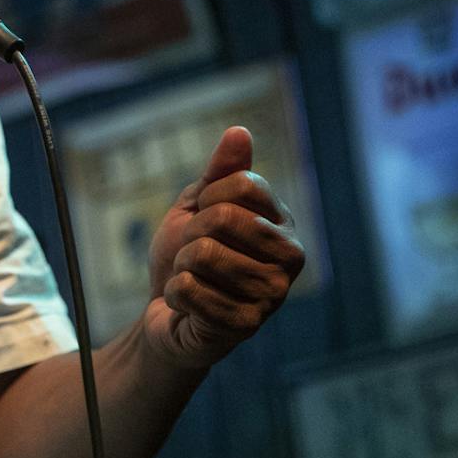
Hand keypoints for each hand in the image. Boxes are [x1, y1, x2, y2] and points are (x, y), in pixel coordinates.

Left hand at [143, 127, 304, 369]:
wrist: (168, 311)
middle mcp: (290, 258)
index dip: (207, 199)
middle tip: (194, 254)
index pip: (242, 183)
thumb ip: (220, 172)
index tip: (203, 219)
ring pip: (201, 255)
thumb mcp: (197, 206)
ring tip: (194, 280)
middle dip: (190, 234)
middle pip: (221, 217)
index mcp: (283, 223)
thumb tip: (239, 131)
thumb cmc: (187, 256)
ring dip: (181, 267)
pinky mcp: (246, 325)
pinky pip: (188, 290)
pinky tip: (188, 306)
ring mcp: (272, 294)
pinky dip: (175, 294)